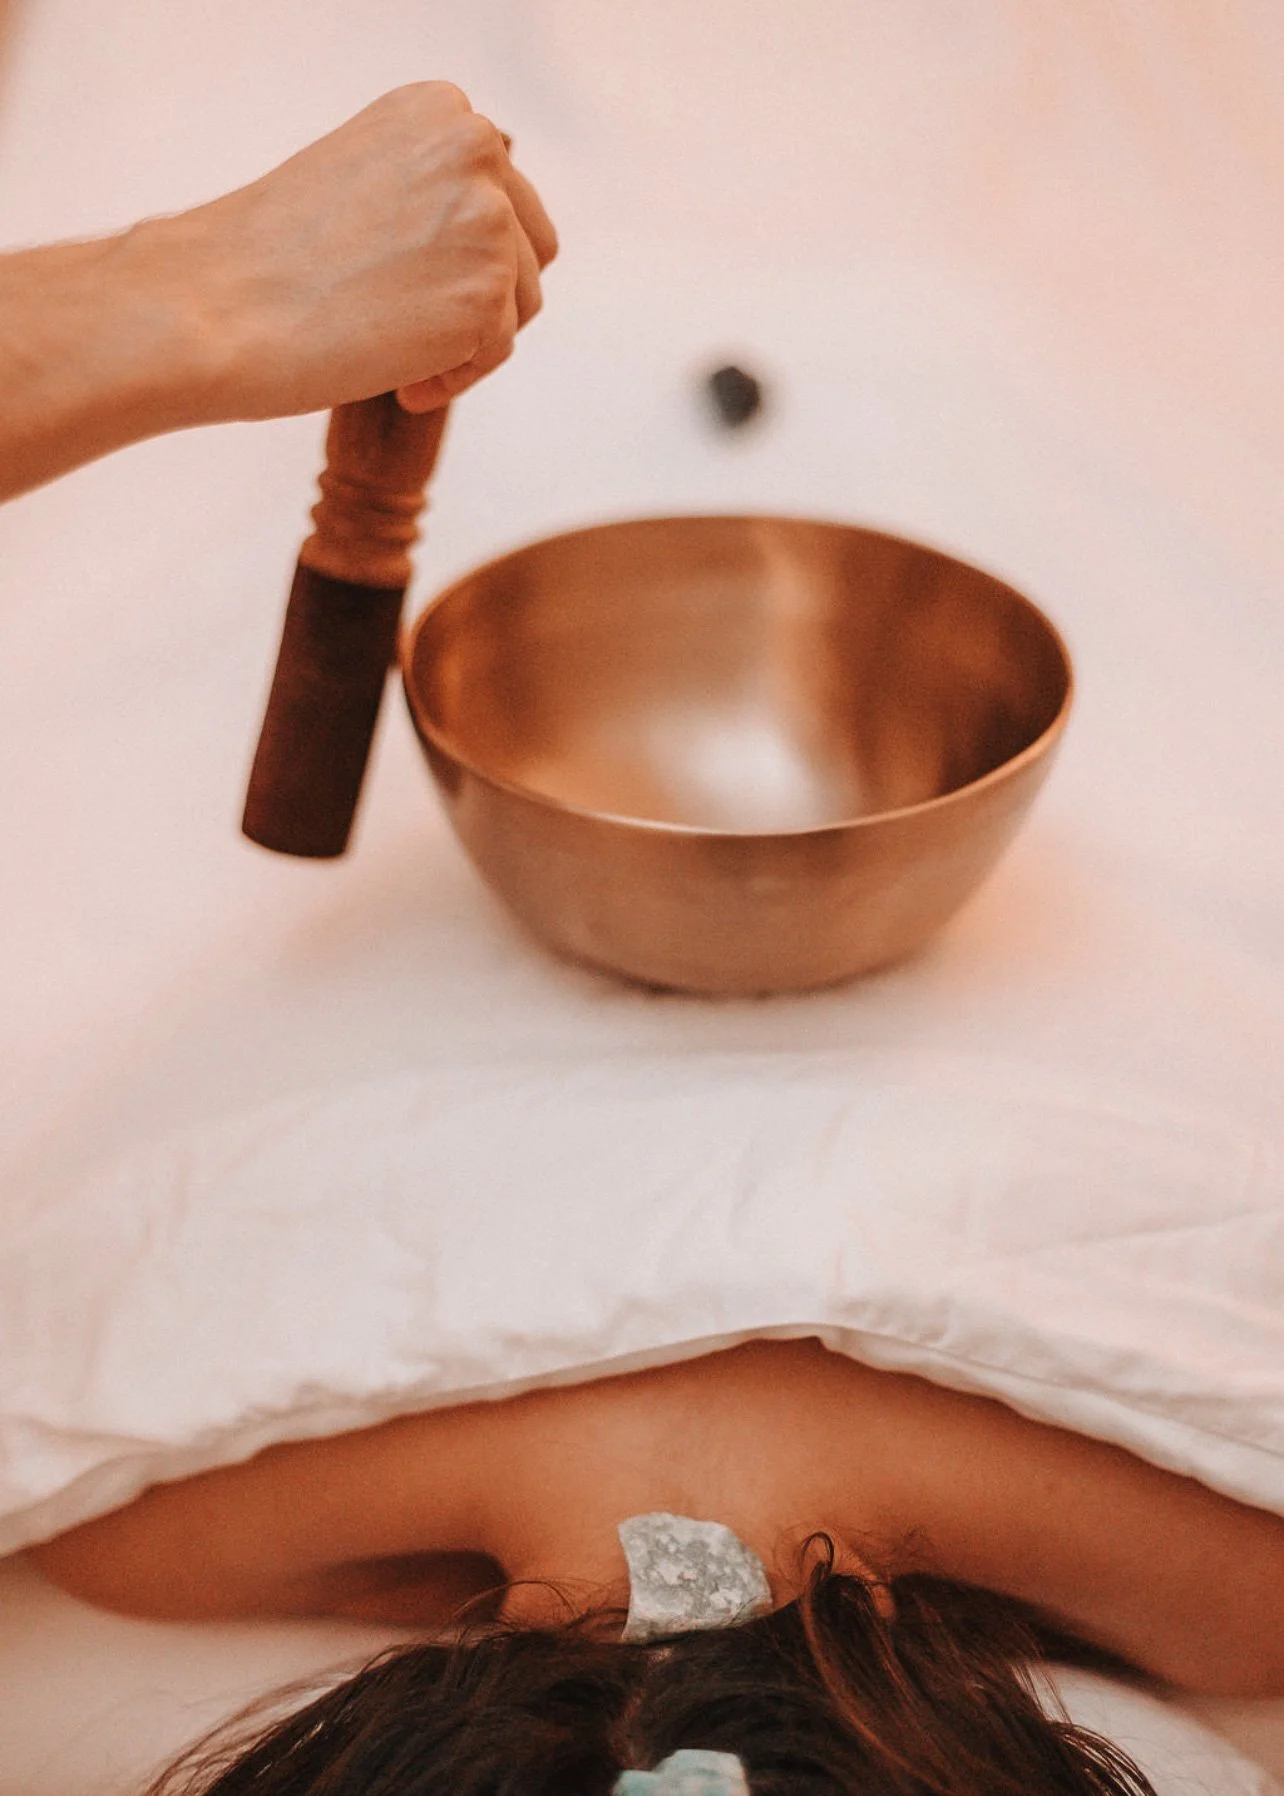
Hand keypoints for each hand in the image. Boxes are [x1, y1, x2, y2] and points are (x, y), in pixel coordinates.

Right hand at [150, 82, 557, 421]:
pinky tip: (399, 382)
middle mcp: (476, 147)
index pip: (501, 192)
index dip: (461, 254)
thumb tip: (485, 236)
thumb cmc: (267, 260)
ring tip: (394, 354)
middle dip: (484, 297)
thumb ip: (428, 195)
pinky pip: (496, 353)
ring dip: (467, 341)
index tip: (404, 283)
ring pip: (521, 304)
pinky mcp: (487, 294)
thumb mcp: (363, 188)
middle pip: (531, 247)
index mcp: (440, 108)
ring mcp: (488, 219)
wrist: (212, 309)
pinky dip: (452, 379)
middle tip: (410, 329)